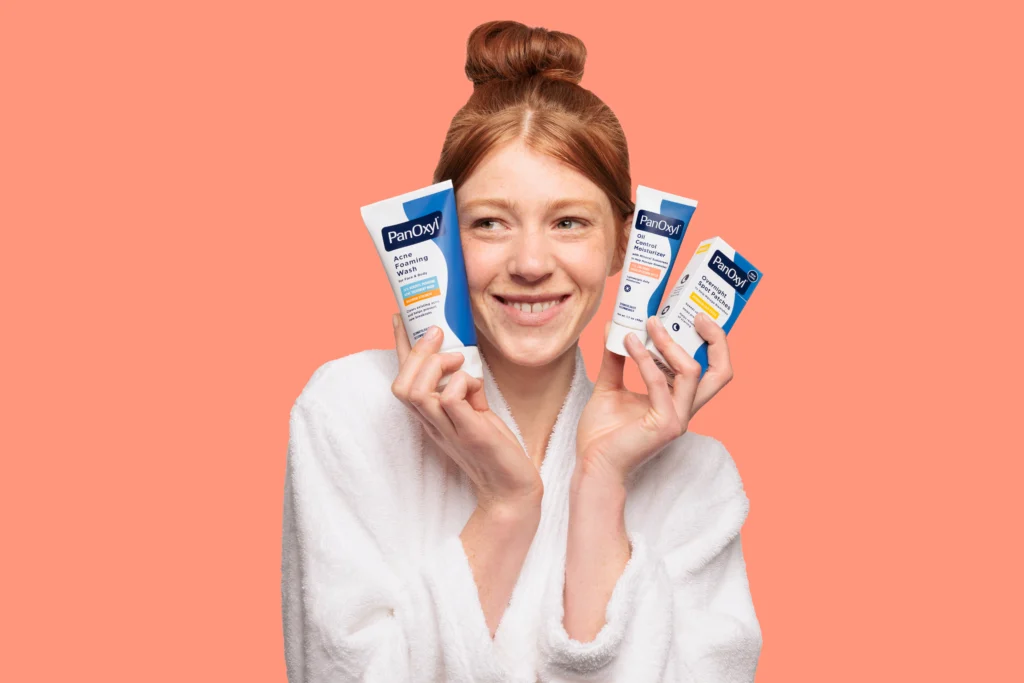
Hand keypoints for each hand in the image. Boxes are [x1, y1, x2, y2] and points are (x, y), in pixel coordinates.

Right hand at [390, 314, 542, 511]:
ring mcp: (448, 430)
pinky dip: (461, 383)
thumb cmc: (493, 448)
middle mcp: (432, 424)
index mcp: (430, 416)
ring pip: (417, 393)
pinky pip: (451, 400)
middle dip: (415, 352)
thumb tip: (463, 362)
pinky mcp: (470, 434)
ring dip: (435, 366)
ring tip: (457, 359)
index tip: (400, 318)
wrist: (510, 488)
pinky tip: (475, 386)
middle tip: (438, 334)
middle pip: (400, 386)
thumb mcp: (474, 411)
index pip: (403, 380)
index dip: (399, 347)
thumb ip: (464, 390)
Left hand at [575, 313, 733, 485]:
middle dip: (717, 340)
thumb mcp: (609, 386)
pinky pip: (659, 383)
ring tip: (649, 322)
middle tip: (696, 313)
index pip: (708, 368)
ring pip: (692, 371)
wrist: (592, 466)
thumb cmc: (602, 435)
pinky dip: (644, 359)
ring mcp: (677, 418)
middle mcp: (683, 408)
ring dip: (670, 342)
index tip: (693, 313)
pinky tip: (629, 342)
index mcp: (677, 400)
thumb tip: (614, 326)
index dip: (710, 341)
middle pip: (721, 372)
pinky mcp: (665, 425)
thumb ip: (615, 359)